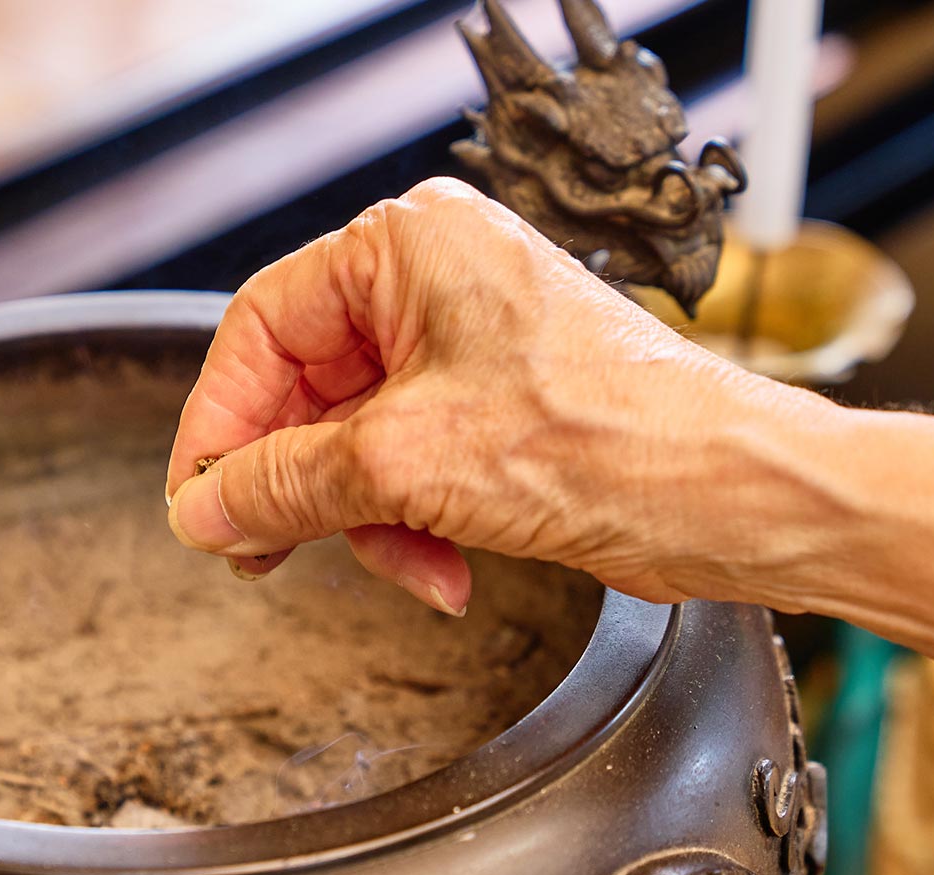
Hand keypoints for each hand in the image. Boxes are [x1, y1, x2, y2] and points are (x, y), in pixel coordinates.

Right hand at [164, 178, 831, 612]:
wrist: (734, 497)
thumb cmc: (610, 440)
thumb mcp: (406, 464)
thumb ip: (283, 484)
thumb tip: (205, 509)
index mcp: (408, 245)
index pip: (263, 326)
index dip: (219, 422)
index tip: (199, 502)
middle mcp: (437, 282)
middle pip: (305, 388)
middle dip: (294, 483)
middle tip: (261, 550)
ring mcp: (471, 346)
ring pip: (355, 440)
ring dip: (362, 518)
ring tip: (401, 565)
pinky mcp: (500, 408)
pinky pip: (410, 465)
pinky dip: (412, 525)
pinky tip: (443, 570)